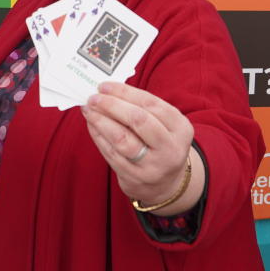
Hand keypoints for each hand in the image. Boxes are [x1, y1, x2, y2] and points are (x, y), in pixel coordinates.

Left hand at [81, 82, 204, 215]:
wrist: (166, 184)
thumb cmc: (160, 144)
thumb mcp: (164, 125)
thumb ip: (142, 108)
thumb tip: (108, 91)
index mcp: (181, 129)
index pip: (151, 104)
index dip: (125, 93)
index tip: (104, 86)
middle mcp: (170, 149)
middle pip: (138, 120)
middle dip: (112, 106)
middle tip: (94, 98)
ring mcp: (152, 167)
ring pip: (122, 140)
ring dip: (101, 122)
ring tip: (89, 110)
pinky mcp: (134, 179)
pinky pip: (112, 155)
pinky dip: (99, 137)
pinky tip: (92, 126)